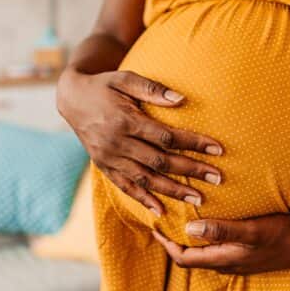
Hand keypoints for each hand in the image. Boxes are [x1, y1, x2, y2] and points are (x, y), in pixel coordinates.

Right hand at [56, 67, 222, 215]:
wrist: (71, 99)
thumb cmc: (104, 85)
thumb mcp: (125, 79)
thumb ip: (152, 89)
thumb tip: (181, 100)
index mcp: (125, 121)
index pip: (166, 137)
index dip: (193, 143)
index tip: (217, 149)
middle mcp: (116, 143)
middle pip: (160, 162)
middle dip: (191, 170)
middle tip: (218, 178)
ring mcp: (109, 158)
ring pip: (145, 179)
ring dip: (173, 191)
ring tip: (198, 199)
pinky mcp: (104, 167)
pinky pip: (125, 187)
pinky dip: (143, 200)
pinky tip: (161, 211)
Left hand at [151, 212, 289, 274]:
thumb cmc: (282, 234)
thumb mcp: (252, 230)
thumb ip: (222, 230)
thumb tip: (190, 229)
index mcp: (224, 259)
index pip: (183, 258)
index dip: (166, 244)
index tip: (154, 226)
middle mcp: (226, 263)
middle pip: (190, 256)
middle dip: (174, 240)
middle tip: (162, 219)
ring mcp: (236, 259)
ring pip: (203, 252)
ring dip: (189, 238)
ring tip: (179, 218)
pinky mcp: (245, 251)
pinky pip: (217, 246)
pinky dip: (205, 236)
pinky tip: (207, 220)